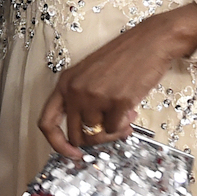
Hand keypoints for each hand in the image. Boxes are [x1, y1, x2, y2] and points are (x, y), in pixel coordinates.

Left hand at [37, 3, 196, 159]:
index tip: (72, 153)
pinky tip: (131, 111)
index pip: (46, 122)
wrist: (150, 42)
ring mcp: (95, 96)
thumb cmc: (124, 58)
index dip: (57, 144)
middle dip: (95, 139)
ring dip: (112, 133)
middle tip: (111, 130)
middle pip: (76, 135)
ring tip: (124, 118)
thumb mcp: (90, 75)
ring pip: (96, 136)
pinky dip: (124, 126)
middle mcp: (76, 90)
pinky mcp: (117, 102)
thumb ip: (82, 101)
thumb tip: (87, 135)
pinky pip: (115, 130)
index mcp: (65, 83)